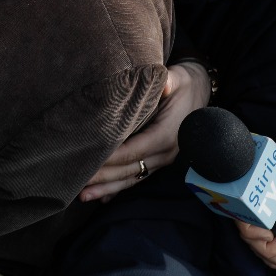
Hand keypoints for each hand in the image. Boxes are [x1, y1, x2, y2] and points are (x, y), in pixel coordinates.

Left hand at [80, 61, 210, 201]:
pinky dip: (119, 188)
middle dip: (102, 178)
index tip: (85, 161)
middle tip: (75, 184)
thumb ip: (167, 82)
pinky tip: (103, 196)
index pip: (132, 151)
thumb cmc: (183, 85)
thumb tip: (161, 81)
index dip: (108, 159)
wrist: (199, 93)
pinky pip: (138, 178)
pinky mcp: (159, 162)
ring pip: (132, 178)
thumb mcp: (176, 79)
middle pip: (129, 170)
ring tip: (84, 196)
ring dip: (108, 189)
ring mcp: (163, 161)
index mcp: (166, 135)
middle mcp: (165, 153)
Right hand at [235, 192, 275, 272]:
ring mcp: (265, 229)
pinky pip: (265, 257)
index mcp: (268, 202)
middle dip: (270, 249)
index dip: (253, 231)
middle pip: (249, 236)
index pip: (245, 215)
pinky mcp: (269, 242)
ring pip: (257, 249)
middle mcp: (263, 214)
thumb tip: (275, 194)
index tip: (270, 236)